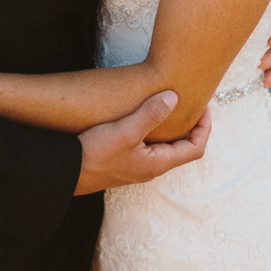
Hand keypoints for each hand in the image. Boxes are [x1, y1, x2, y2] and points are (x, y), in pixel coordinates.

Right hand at [74, 91, 209, 194]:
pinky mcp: (124, 160)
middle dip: (191, 125)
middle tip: (190, 101)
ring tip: (170, 104)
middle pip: (183, 147)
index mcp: (157, 163)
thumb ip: (151, 114)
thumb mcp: (125, 131)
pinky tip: (144, 114)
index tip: (203, 106)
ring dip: (172, 127)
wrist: (66, 172)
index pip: (195, 149)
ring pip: (165, 146)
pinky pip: (149, 145)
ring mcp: (137, 165)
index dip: (204, 127)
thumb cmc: (94, 154)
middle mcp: (151, 167)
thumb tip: (175, 97)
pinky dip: (155, 129)